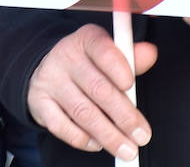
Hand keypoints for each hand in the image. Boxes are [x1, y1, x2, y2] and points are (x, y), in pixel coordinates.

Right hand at [27, 24, 156, 159]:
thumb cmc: (87, 64)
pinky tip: (98, 144)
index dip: (117, 66)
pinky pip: (62, 126)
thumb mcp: (107, 55)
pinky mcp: (39, 103)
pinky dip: (83, 139)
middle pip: (97, 88)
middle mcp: (66, 57)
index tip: (130, 85)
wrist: (47, 69)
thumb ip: (130, 58)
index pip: (102, 49)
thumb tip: (149, 53)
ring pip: (82, 112)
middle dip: (123, 116)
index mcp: (86, 40)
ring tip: (127, 149)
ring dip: (108, 135)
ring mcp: (50, 80)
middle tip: (141, 134)